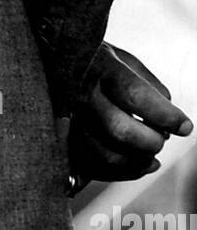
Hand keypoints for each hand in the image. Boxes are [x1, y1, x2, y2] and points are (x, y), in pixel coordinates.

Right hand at [68, 43, 192, 184]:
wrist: (48, 59)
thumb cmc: (92, 59)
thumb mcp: (121, 57)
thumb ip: (148, 83)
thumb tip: (168, 111)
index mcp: (99, 67)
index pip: (136, 96)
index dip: (165, 115)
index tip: (184, 125)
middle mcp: (81, 94)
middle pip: (120, 130)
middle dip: (151, 140)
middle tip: (162, 136)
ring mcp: (69, 118)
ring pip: (107, 155)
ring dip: (139, 160)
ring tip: (151, 152)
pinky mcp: (64, 138)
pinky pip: (95, 167)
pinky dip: (124, 172)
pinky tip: (140, 163)